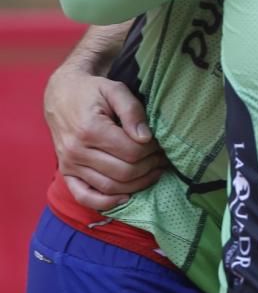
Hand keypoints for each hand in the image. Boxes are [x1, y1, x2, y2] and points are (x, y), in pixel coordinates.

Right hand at [44, 67, 165, 210]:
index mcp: (89, 129)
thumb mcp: (115, 90)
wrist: (61, 95)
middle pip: (124, 172)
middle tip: (161, 158)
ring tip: (153, 171)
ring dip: (137, 184)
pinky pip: (84, 197)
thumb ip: (132, 110)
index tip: (160, 143)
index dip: (152, 150)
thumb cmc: (92, 91)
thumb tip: (145, 137)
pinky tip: (126, 197)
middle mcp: (76, 151)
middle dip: (149, 167)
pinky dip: (106, 202)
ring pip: (110, 187)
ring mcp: (69, 165)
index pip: (132, 152)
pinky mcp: (66, 173)